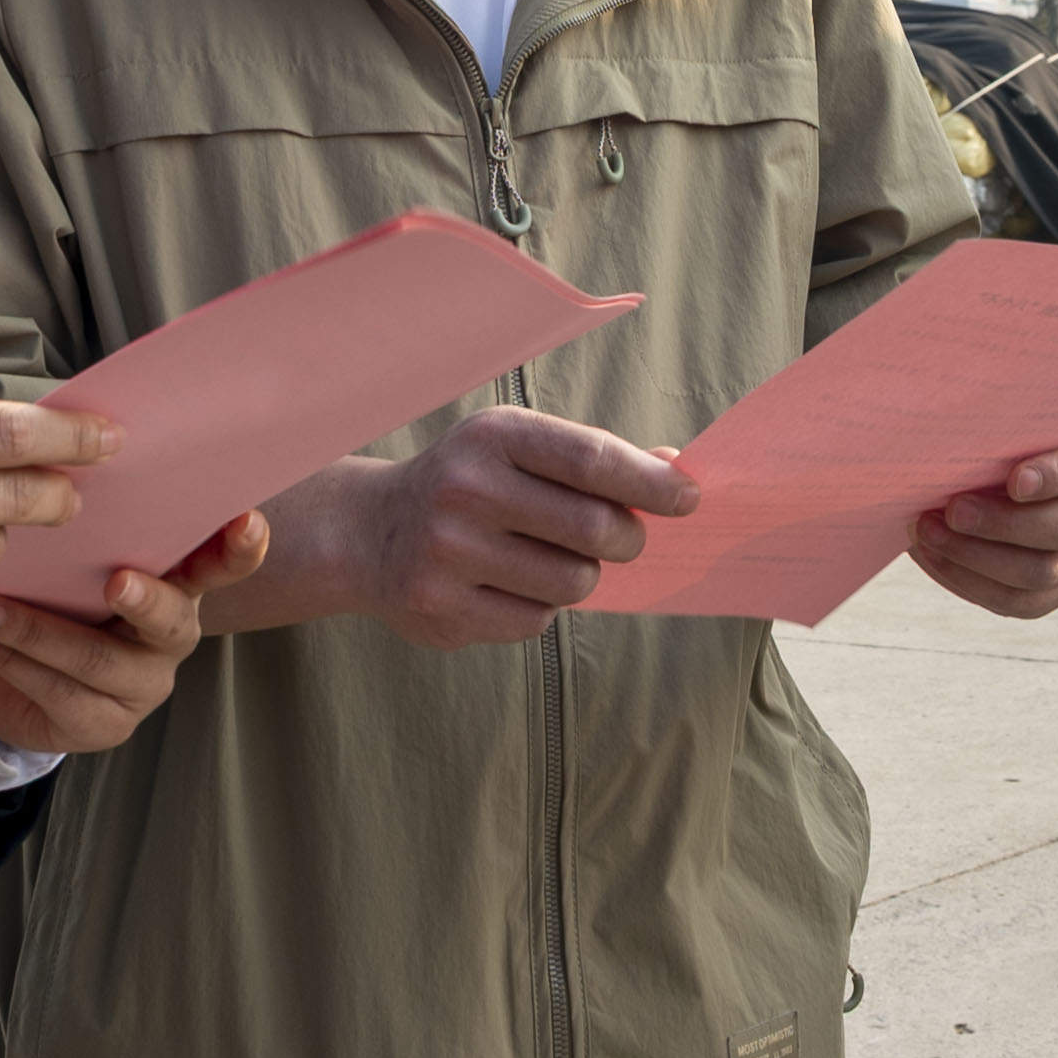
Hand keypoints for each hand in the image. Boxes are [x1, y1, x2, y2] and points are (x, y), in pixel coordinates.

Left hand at [0, 508, 266, 758]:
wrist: (17, 678)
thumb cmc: (56, 596)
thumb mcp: (77, 559)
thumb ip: (87, 525)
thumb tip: (56, 451)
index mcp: (178, 585)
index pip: (220, 565)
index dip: (238, 549)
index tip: (246, 522)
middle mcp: (171, 638)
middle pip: (172, 622)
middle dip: (146, 601)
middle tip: (116, 581)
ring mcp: (142, 686)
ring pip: (96, 661)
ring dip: (33, 631)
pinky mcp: (103, 725)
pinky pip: (56, 692)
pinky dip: (11, 661)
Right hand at [325, 408, 702, 650]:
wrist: (369, 531)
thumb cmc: (469, 482)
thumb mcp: (518, 447)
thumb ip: (593, 459)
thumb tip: (675, 473)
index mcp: (493, 436)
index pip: (592, 459)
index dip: (650, 483)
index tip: (688, 498)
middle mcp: (465, 489)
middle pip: (593, 527)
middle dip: (626, 537)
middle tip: (623, 537)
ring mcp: (448, 553)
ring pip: (572, 582)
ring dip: (581, 576)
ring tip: (547, 558)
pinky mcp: (441, 608)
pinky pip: (535, 621)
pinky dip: (539, 607)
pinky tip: (506, 584)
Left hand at [905, 431, 1057, 619]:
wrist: (976, 481)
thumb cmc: (984, 442)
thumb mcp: (991, 422)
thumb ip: (986, 423)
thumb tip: (942, 424)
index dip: (1055, 476)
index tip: (1014, 480)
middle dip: (1005, 524)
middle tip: (953, 510)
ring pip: (1041, 573)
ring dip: (977, 558)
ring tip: (929, 532)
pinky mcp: (1052, 591)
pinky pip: (1017, 602)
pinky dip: (968, 581)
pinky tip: (933, 556)